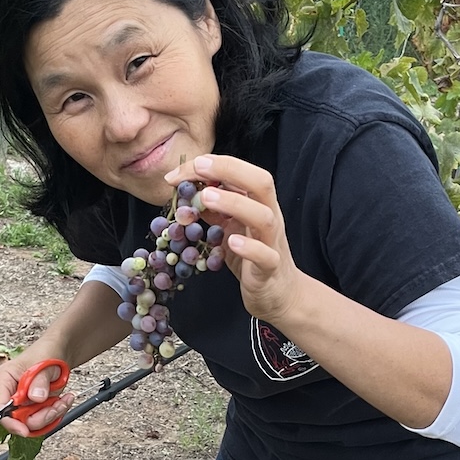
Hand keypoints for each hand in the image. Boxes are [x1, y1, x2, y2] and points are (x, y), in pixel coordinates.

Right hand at [0, 347, 74, 437]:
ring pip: (33, 423)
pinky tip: (64, 400)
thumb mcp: (44, 363)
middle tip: (56, 405)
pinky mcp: (34, 408)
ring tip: (62, 400)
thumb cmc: (46, 351)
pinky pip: (44, 421)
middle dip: (40, 416)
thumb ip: (40, 381)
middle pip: (18, 420)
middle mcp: (10, 394)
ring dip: (52, 414)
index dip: (10, 422)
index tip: (24, 430)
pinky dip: (57, 413)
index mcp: (4, 379)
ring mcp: (23, 403)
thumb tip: (35, 398)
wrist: (59, 352)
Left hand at [166, 153, 303, 324]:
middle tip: (199, 168)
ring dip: (234, 203)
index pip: (240, 172)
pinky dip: (249, 248)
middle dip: (229, 170)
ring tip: (205, 198)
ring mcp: (272, 242)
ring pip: (263, 216)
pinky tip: (231, 242)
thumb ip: (212, 210)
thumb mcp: (229, 228)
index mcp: (258, 203)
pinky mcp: (270, 268)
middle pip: (260, 183)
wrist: (279, 294)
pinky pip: (265, 256)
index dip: (212, 165)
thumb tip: (185, 192)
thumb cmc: (252, 258)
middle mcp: (269, 217)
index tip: (180, 171)